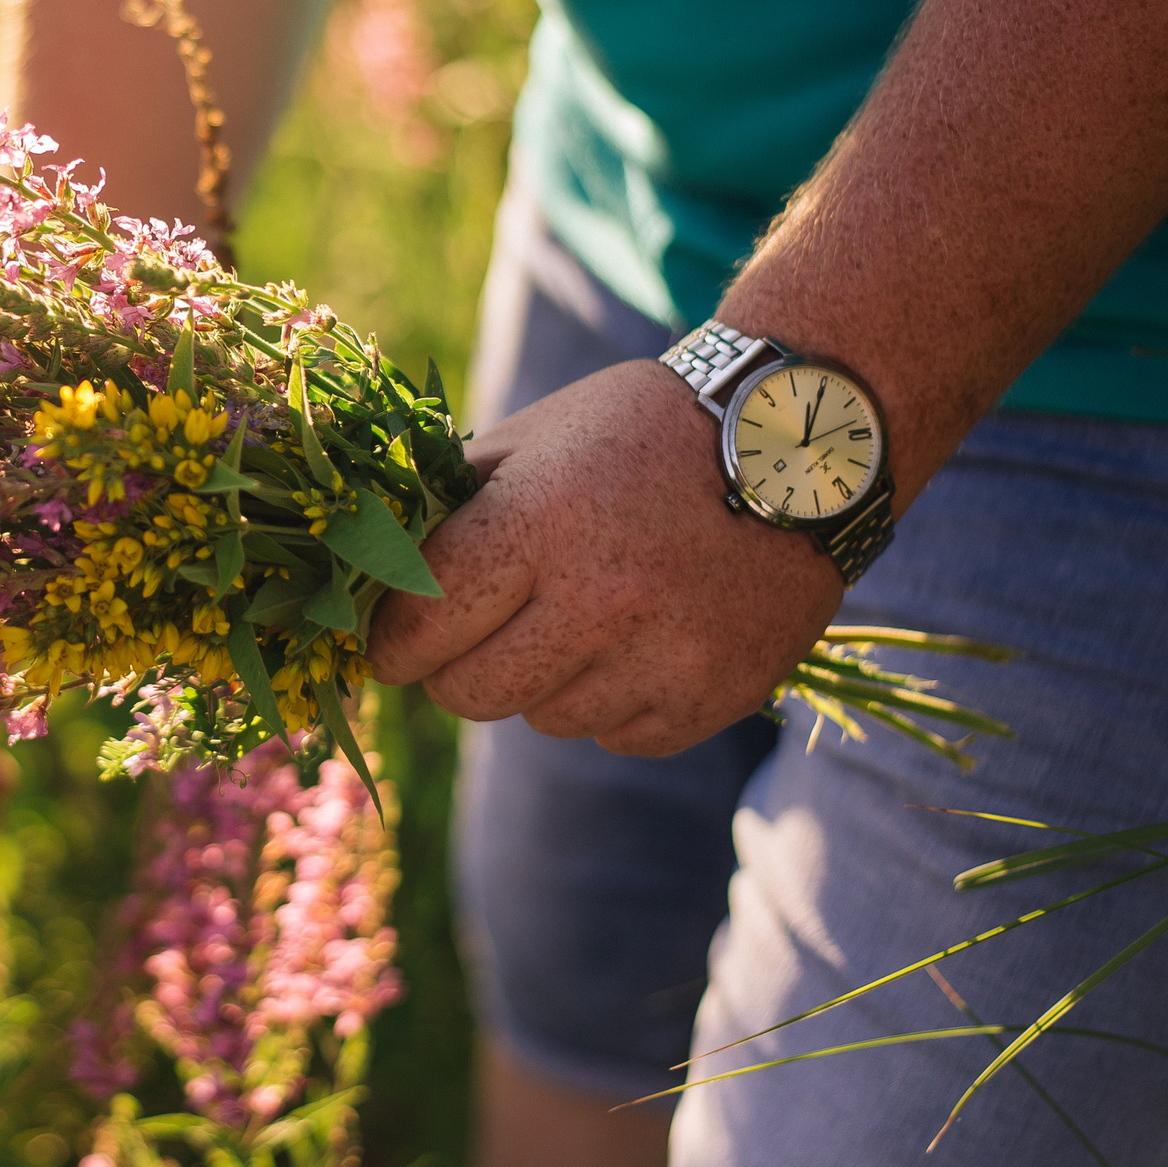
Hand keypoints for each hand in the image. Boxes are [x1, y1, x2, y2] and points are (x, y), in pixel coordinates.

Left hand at [367, 360, 843, 754]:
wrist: (798, 443)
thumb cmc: (642, 432)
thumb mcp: (538, 435)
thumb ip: (453, 502)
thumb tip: (369, 566)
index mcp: (539, 519)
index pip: (420, 618)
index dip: (388, 639)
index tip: (385, 642)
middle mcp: (599, 596)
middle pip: (469, 691)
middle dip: (450, 671)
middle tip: (464, 643)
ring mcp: (662, 654)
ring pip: (542, 718)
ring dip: (540, 680)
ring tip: (577, 617)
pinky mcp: (712, 695)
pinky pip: (616, 735)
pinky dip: (610, 700)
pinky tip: (635, 640)